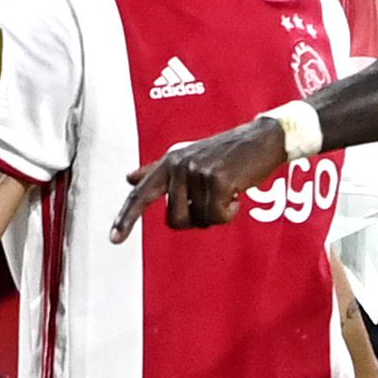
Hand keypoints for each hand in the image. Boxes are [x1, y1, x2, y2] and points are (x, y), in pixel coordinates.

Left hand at [112, 117, 290, 239]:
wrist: (263, 139)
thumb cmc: (228, 152)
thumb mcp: (189, 157)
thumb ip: (158, 171)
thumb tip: (130, 179)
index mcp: (169, 162)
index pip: (141, 194)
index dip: (126, 218)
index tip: (114, 239)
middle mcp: (179, 166)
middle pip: (175, 219)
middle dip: (196, 219)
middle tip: (213, 203)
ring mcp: (197, 172)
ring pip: (200, 219)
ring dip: (218, 214)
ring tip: (227, 193)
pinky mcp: (218, 180)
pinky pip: (218, 216)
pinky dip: (230, 212)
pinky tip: (237, 193)